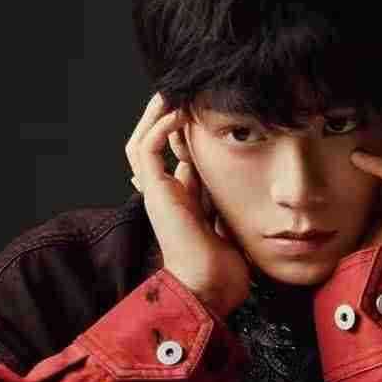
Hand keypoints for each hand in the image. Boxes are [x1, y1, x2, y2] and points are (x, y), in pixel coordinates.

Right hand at [125, 92, 250, 317]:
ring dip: (154, 116)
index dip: (185, 136)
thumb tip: (241, 180)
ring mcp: (157, 194)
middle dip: (164, 120)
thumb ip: (231, 202)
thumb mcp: (232, 223)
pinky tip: (177, 113)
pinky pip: (146, 151)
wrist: (209, 289)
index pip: (175, 159)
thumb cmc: (225, 268)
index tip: (204, 113)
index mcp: (182, 202)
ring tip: (171, 93)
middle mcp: (165, 195)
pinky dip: (158, 128)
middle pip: (152, 148)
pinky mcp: (156, 193)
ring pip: (141, 143)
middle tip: (181, 94)